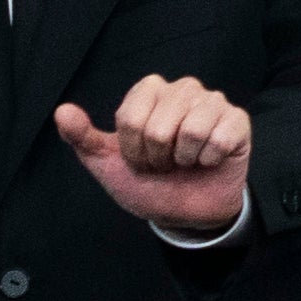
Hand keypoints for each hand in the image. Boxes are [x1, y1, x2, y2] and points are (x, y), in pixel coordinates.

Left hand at [60, 74, 251, 232]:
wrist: (184, 211)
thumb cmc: (146, 182)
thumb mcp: (107, 164)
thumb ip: (82, 137)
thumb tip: (62, 111)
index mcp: (149, 91)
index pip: (130, 118)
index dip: (132, 150)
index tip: (139, 159)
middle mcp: (182, 88)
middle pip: (158, 127)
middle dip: (157, 158)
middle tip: (164, 163)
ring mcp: (212, 102)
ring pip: (190, 130)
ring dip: (184, 160)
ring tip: (185, 161)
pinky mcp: (238, 121)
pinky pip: (220, 139)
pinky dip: (209, 160)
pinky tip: (208, 161)